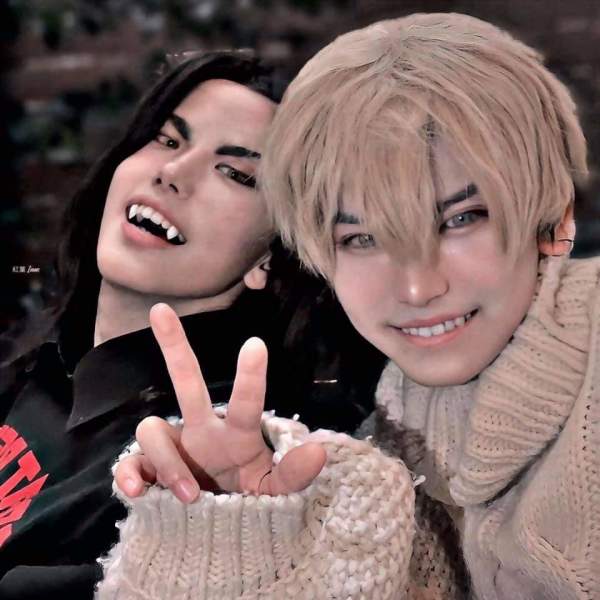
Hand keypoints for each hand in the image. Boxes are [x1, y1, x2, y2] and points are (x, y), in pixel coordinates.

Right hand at [115, 303, 325, 502]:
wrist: (217, 535)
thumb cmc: (249, 504)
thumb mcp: (274, 493)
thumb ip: (293, 475)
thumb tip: (318, 449)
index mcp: (236, 434)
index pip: (246, 402)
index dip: (251, 376)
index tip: (256, 343)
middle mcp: (202, 431)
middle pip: (186, 380)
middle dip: (175, 346)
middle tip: (160, 310)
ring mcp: (174, 448)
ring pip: (154, 429)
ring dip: (169, 462)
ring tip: (190, 496)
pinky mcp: (149, 470)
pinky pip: (129, 463)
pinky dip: (129, 474)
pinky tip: (138, 490)